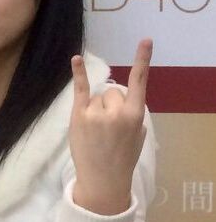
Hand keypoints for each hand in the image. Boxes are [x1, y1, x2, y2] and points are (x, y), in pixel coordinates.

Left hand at [69, 39, 150, 214]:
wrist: (103, 181)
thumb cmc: (122, 158)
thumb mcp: (138, 136)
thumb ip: (132, 114)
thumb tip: (120, 100)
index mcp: (135, 115)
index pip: (139, 83)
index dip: (143, 61)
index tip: (145, 40)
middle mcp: (116, 111)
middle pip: (113, 91)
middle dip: (111, 105)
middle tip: (108, 129)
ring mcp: (96, 113)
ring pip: (97, 97)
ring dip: (96, 109)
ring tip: (96, 132)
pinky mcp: (79, 116)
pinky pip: (80, 89)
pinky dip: (78, 73)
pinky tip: (76, 59)